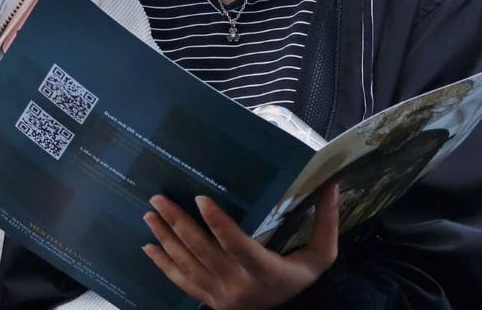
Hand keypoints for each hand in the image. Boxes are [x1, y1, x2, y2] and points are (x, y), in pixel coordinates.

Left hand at [143, 184, 339, 309]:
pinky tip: (148, 247)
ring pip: (186, 263)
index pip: (236, 244)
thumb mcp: (321, 256)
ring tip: (150, 214)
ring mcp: (219, 294)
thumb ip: (327, 222)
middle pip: (202, 250)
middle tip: (159, 198)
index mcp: (264, 270)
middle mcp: (237, 283)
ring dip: (165, 238)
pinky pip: (180, 282)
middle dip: (178, 223)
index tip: (201, 199)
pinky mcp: (207, 300)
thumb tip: (332, 184)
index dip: (218, 222)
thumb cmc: (299, 279)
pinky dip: (162, 264)